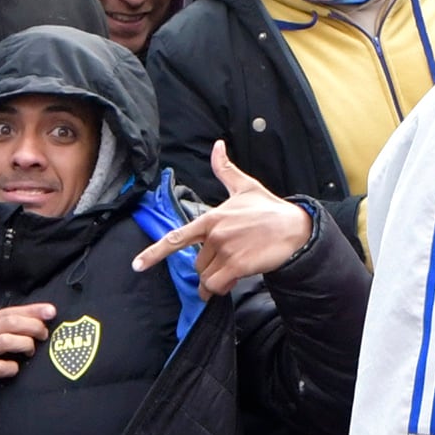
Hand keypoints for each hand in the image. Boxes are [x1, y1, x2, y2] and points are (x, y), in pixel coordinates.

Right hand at [0, 272, 53, 396]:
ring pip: (8, 344)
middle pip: (12, 325)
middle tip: (45, 331)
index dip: (31, 311)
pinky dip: (10, 368)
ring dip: (26, 345)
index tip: (50, 310)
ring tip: (32, 349)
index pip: (7, 312)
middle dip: (35, 326)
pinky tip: (14, 367)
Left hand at [133, 144, 316, 296]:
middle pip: (197, 263)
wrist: (296, 228)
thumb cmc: (270, 209)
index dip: (154, 253)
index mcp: (211, 218)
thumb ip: (225, 170)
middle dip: (209, 267)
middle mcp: (215, 235)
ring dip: (216, 280)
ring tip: (233, 272)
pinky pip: (218, 285)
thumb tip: (217, 145)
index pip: (177, 237)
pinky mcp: (238, 265)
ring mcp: (226, 251)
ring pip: (207, 277)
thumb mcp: (245, 187)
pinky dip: (221, 289)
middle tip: (228, 262)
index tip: (137, 265)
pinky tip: (232, 282)